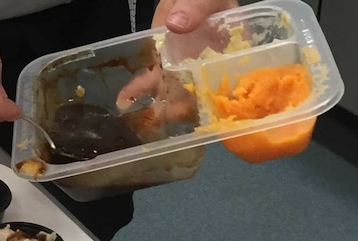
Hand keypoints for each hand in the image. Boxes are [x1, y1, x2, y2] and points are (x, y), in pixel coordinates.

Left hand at [116, 0, 238, 126]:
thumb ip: (195, 8)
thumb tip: (177, 25)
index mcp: (231, 54)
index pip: (224, 85)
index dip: (212, 100)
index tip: (195, 105)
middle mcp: (209, 68)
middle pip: (198, 96)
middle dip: (179, 108)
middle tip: (160, 114)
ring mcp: (185, 68)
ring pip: (172, 92)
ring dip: (156, 105)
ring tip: (138, 114)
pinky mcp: (165, 64)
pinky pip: (152, 79)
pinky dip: (139, 90)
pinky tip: (126, 98)